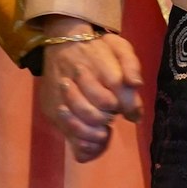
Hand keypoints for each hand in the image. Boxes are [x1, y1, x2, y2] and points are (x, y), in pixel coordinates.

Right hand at [36, 19, 143, 162]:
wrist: (62, 45)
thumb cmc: (97, 50)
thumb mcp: (119, 48)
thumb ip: (131, 65)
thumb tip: (135, 84)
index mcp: (96, 62)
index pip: (114, 90)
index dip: (126, 105)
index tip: (130, 111)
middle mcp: (75, 79)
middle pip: (96, 111)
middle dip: (108, 117)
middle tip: (111, 114)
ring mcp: (60, 95)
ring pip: (79, 124)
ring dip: (96, 132)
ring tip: (102, 128)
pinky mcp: (50, 109)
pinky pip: (68, 134)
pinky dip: (83, 142)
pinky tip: (92, 138)